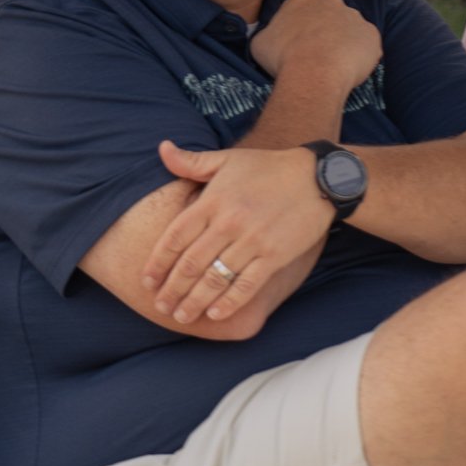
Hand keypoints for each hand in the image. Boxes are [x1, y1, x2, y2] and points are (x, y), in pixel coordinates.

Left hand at [141, 140, 332, 325]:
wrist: (318, 177)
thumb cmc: (268, 168)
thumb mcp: (228, 159)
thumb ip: (192, 161)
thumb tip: (162, 148)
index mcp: (213, 200)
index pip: (175, 237)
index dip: (158, 262)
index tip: (147, 281)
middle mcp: (228, 222)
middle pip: (191, 263)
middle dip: (172, 289)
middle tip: (160, 306)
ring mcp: (252, 241)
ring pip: (215, 279)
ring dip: (194, 301)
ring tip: (181, 316)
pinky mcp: (274, 255)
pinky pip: (246, 285)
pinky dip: (229, 303)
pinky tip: (215, 314)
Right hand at [250, 0, 382, 93]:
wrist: (313, 73)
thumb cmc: (282, 57)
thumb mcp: (260, 43)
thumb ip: (269, 34)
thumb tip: (271, 39)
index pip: (303, 7)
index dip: (301, 26)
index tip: (298, 43)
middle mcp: (332, 1)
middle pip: (329, 14)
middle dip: (325, 30)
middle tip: (317, 54)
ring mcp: (355, 16)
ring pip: (350, 29)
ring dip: (344, 42)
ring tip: (335, 65)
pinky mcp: (372, 34)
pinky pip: (367, 45)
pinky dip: (361, 55)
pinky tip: (350, 70)